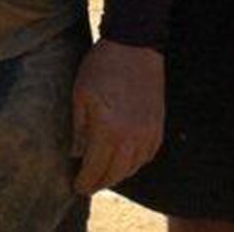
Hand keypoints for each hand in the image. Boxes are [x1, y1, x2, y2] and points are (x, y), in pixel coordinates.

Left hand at [69, 40, 163, 194]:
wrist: (135, 46)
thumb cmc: (102, 67)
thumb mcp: (80, 95)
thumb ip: (79, 129)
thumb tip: (76, 154)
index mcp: (107, 130)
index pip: (95, 168)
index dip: (84, 181)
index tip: (76, 186)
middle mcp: (131, 137)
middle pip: (115, 173)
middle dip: (99, 182)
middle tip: (87, 185)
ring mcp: (148, 133)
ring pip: (132, 168)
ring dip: (117, 175)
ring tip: (103, 175)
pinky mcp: (158, 126)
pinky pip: (147, 156)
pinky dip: (134, 163)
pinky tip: (124, 161)